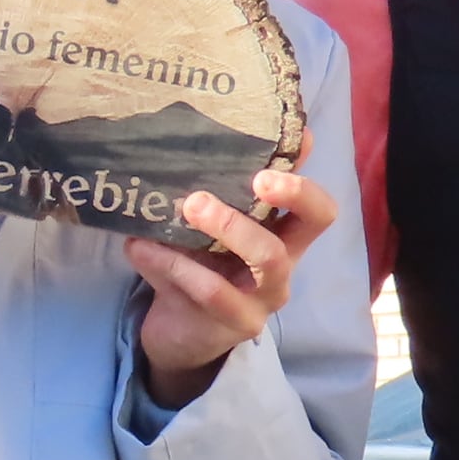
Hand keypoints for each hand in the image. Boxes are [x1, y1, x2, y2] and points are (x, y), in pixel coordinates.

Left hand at [129, 169, 337, 412]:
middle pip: (289, 242)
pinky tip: (139, 246)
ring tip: (183, 211)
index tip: (265, 170)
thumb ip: (221, 188)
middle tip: (199, 198)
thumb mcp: (212, 225)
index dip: (302, 190)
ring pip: (258, 266)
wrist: (180, 330)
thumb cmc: (202, 264)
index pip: (319, 213)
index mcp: (284, 238)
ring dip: (221, 233)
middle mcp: (281, 272)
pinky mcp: (230, 324)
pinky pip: (207, 291)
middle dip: (251, 214)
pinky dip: (167, 262)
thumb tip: (219, 129)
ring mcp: (259, 302)